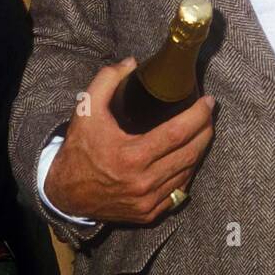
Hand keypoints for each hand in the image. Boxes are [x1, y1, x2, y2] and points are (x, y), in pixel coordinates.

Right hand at [44, 57, 214, 224]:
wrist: (66, 194)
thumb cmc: (79, 149)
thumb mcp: (86, 111)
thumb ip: (106, 81)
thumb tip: (132, 62)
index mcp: (131, 157)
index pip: (177, 133)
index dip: (198, 115)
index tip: (208, 101)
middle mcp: (143, 182)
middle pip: (190, 153)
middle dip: (206, 130)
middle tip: (209, 113)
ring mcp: (148, 201)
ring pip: (188, 172)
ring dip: (200, 150)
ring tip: (203, 130)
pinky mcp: (149, 213)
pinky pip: (179, 191)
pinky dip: (188, 171)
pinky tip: (189, 156)